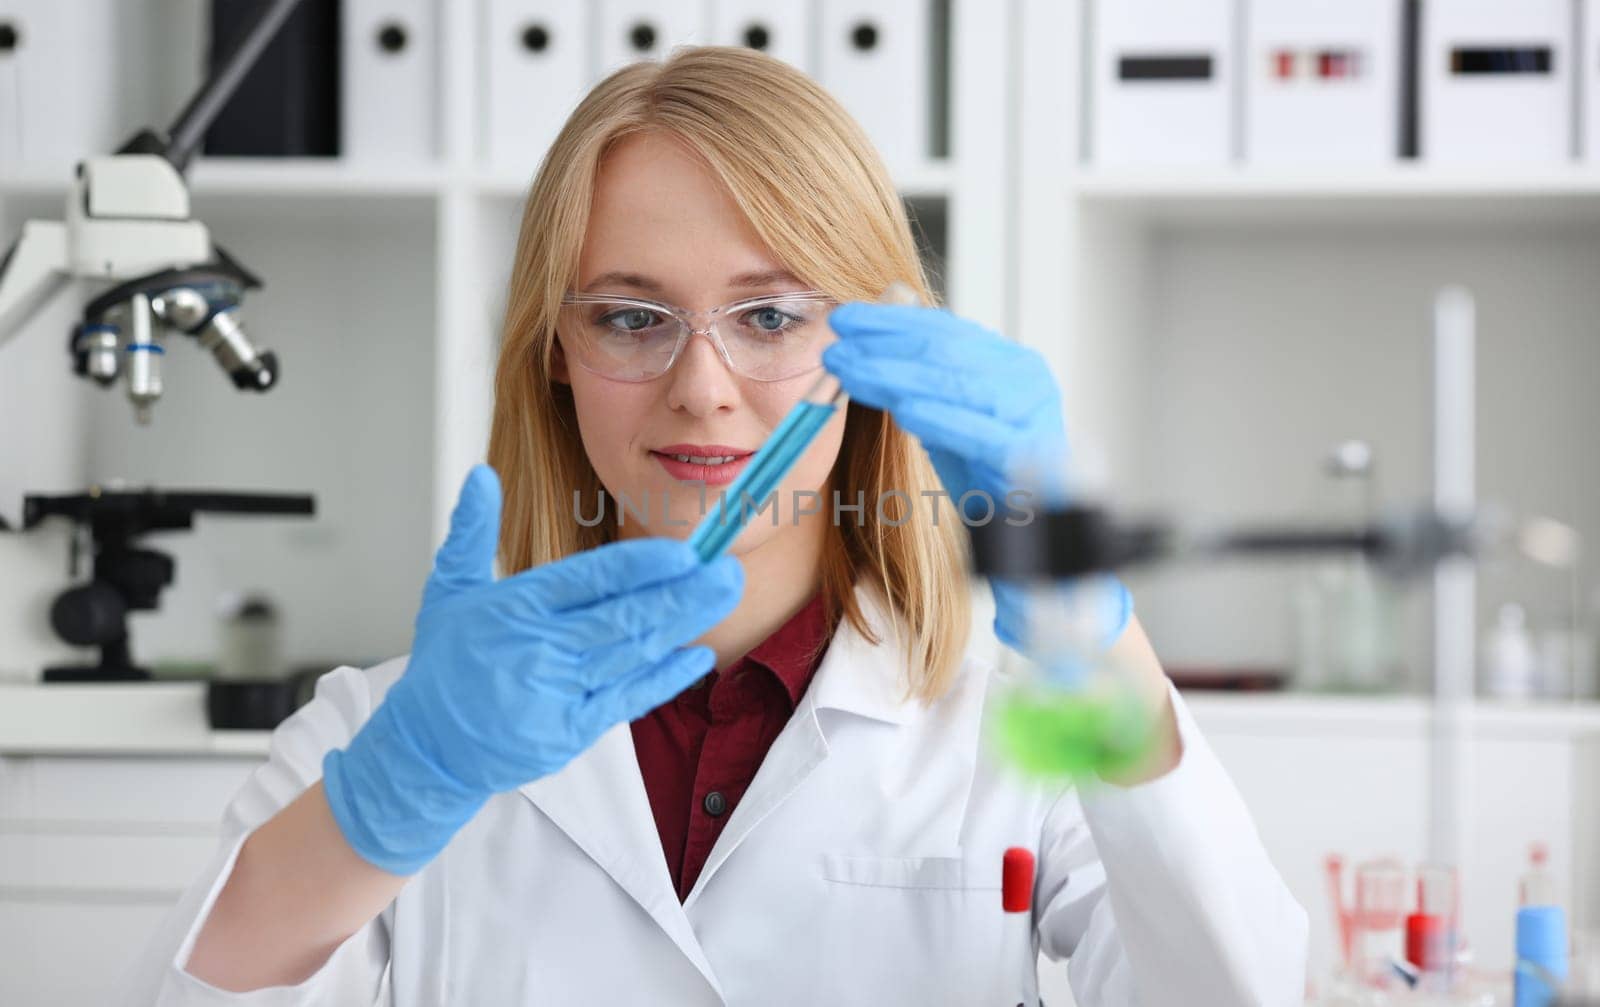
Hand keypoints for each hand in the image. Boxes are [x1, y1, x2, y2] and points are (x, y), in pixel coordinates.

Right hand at [322, 465, 743, 874]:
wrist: (425, 749)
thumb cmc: (443, 667)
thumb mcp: (448, 590)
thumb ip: (471, 531)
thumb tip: (481, 475)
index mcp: (516, 608)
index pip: (588, 580)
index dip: (639, 567)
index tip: (682, 552)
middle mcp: (540, 648)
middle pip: (624, 616)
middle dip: (682, 592)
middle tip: (727, 568)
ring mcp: (558, 692)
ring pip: (633, 652)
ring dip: (685, 624)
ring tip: (725, 595)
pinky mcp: (569, 731)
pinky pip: (627, 699)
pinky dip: (664, 677)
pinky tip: (697, 655)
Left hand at [823, 302, 1128, 649]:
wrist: (1033, 543)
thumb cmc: (985, 478)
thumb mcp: (946, 420)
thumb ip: (918, 380)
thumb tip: (873, 333)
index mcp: (1010, 364)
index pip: (945, 329)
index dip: (890, 321)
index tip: (844, 320)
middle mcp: (1027, 380)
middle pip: (946, 350)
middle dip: (883, 345)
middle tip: (836, 347)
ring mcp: (1034, 416)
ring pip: (958, 383)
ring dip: (895, 374)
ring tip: (850, 372)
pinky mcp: (1033, 458)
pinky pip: (981, 434)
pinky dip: (941, 418)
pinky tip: (902, 411)